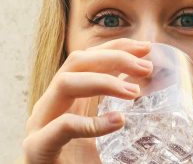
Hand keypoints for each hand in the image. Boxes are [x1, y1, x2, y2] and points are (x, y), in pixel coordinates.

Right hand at [23, 39, 152, 163]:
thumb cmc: (86, 157)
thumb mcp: (105, 121)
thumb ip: (118, 102)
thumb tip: (146, 84)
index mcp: (70, 94)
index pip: (91, 58)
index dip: (117, 47)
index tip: (146, 48)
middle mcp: (55, 102)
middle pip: (78, 61)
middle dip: (114, 57)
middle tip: (146, 67)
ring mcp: (43, 122)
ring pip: (65, 82)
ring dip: (103, 81)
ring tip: (134, 92)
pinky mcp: (38, 147)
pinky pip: (63, 126)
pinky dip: (91, 122)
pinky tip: (117, 121)